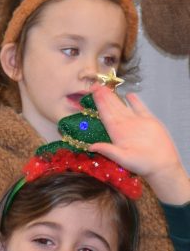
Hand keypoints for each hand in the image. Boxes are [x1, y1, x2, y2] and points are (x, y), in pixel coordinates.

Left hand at [90, 85, 189, 204]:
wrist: (160, 164)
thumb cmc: (141, 164)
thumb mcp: (122, 158)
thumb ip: (108, 150)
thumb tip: (91, 146)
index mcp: (116, 133)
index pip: (105, 115)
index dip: (98, 104)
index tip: (90, 94)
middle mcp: (124, 126)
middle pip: (111, 108)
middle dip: (103, 97)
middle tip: (94, 86)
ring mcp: (136, 122)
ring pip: (123, 106)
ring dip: (115, 97)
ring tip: (106, 87)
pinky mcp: (148, 121)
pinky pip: (140, 108)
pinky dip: (135, 101)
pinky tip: (129, 95)